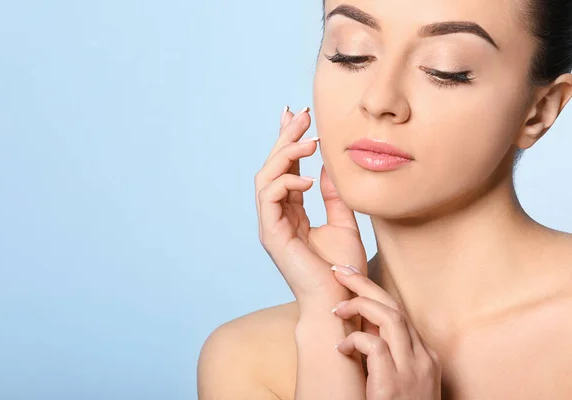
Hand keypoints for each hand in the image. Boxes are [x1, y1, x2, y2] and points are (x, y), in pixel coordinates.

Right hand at [254, 105, 367, 307]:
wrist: (340, 301)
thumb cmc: (341, 269)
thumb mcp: (344, 223)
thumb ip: (335, 196)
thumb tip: (330, 168)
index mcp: (291, 213)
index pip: (286, 170)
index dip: (290, 142)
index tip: (300, 116)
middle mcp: (277, 216)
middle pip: (273, 168)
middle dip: (285, 138)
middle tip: (301, 114)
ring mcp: (271, 225)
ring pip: (265, 178)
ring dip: (285, 154)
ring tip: (310, 140)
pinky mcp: (271, 235)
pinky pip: (269, 198)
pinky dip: (285, 182)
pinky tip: (307, 177)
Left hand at [330, 267, 441, 399]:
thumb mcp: (399, 381)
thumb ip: (387, 357)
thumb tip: (360, 330)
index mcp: (425, 358)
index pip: (399, 314)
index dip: (374, 292)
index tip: (352, 277)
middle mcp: (423, 360)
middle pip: (394, 307)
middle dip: (364, 283)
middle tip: (339, 270)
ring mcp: (412, 372)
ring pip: (389, 318)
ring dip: (359, 305)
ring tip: (335, 308)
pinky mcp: (395, 385)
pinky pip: (375, 347)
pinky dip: (355, 340)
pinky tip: (341, 348)